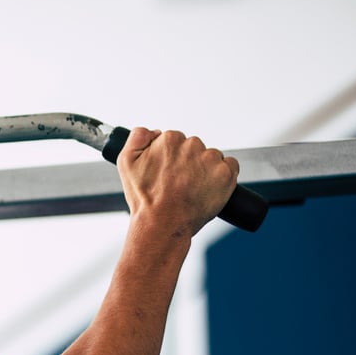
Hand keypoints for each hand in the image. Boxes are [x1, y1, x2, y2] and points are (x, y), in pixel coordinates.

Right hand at [117, 128, 239, 238]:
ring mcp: (210, 159)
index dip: (170, 158)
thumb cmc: (145, 199)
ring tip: (191, 189)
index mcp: (169, 139)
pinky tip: (208, 188)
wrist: (162, 224)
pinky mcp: (226, 173)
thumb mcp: (125, 163)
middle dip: (188, 163)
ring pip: (211, 157)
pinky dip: (222, 176)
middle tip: (178, 183)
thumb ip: (136, 137)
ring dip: (204, 169)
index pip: (175, 141)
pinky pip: (229, 166)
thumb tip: (154, 131)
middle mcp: (192, 145)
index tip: (166, 173)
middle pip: (194, 148)